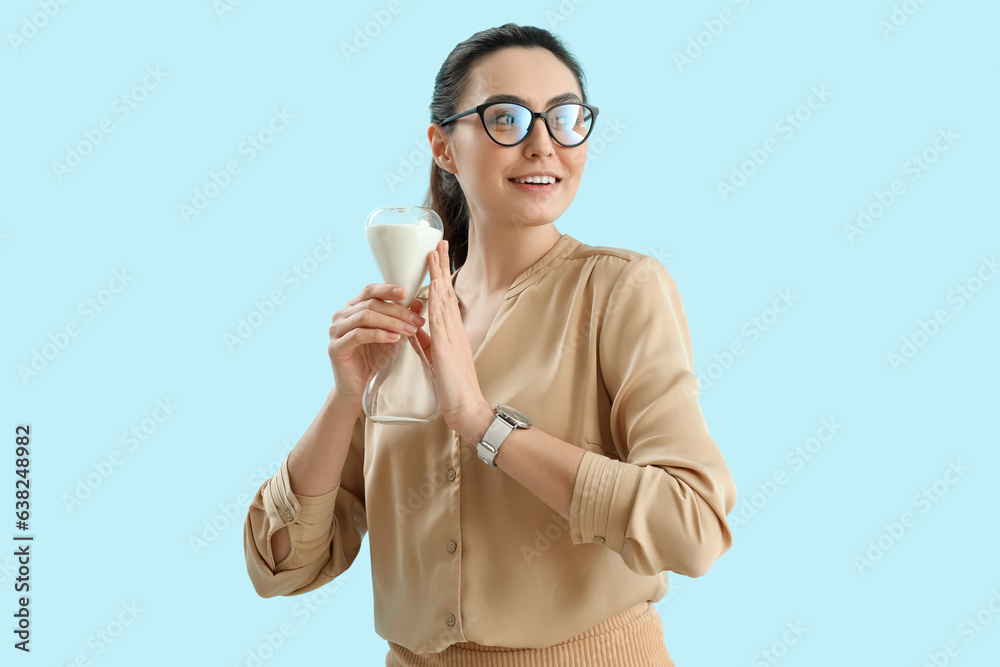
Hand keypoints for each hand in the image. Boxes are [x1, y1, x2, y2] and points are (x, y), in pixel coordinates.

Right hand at [327, 282, 426, 403]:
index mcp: (354, 308)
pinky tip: (394, 339)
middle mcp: (342, 315)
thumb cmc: (376, 361)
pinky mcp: (335, 347)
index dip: (388, 289)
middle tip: (417, 321)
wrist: (360, 389)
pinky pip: (358, 335)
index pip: (370, 291)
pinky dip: (378, 335)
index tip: (407, 292)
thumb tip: (418, 302)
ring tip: (409, 330)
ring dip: (391, 322)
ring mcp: (336, 330)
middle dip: (398, 311)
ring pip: (365, 316)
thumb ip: (402, 319)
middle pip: (371, 303)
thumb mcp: (393, 337)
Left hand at [411, 239, 490, 439]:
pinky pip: (441, 318)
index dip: (439, 276)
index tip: (435, 256)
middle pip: (447, 290)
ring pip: (444, 298)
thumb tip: (413, 327)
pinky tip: (433, 284)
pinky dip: (437, 299)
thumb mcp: (434, 358)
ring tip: (435, 251)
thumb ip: (425, 341)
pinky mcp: (447, 346)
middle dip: (441, 266)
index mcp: (451, 332)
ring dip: (438, 274)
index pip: (444, 297)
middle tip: (439, 241)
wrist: (466, 407)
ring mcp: (452, 335)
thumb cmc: (453, 387)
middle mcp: (454, 329)